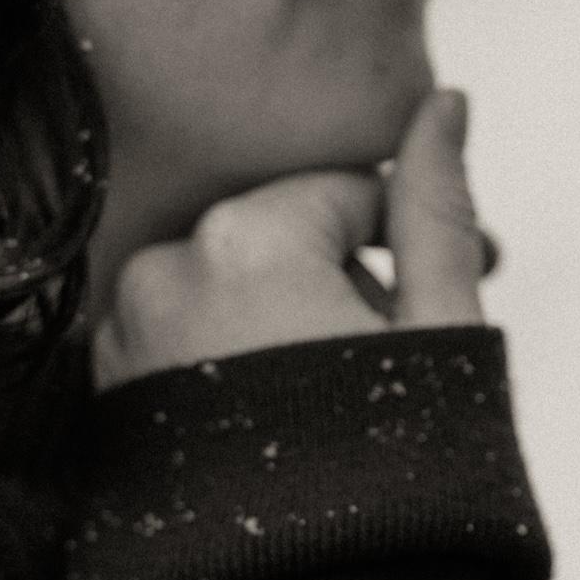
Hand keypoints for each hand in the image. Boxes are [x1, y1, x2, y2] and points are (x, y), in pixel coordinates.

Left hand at [92, 89, 484, 391]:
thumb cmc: (391, 478)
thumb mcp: (440, 327)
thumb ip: (434, 202)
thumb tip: (444, 101)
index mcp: (248, 236)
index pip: (348, 195)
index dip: (414, 235)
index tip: (471, 270)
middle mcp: (168, 269)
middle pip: (288, 236)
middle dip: (353, 277)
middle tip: (408, 346)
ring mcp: (127, 335)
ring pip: (238, 284)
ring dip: (296, 315)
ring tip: (349, 386)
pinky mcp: (108, 395)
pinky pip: (189, 334)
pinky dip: (238, 353)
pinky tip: (287, 411)